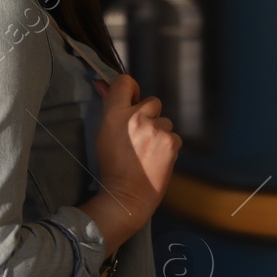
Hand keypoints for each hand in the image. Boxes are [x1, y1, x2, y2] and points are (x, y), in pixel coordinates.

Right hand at [91, 74, 180, 226]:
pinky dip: (168, 145)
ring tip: (147, 151)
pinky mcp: (172, 142)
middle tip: (139, 134)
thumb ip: (108, 106)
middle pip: (152, 101)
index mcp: (114, 114)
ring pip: (164, 120)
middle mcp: (136, 117)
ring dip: (159, 132)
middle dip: (149, 114)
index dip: (130, 89)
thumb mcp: (103, 133)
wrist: (127, 195)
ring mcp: (156, 129)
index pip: (125, 81)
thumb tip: (102, 84)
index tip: (131, 100)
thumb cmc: (112, 165)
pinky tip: (156, 158)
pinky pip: (173, 136)